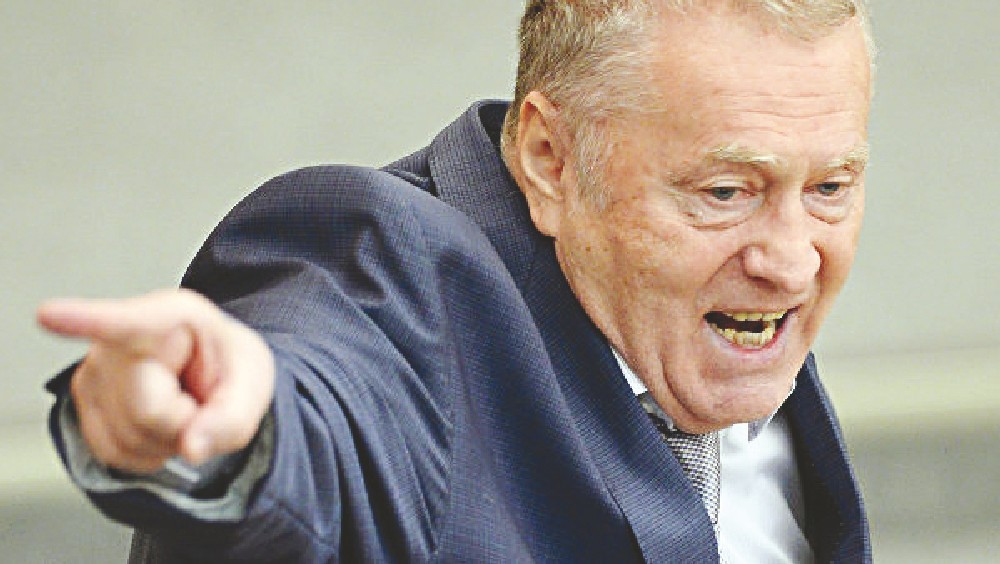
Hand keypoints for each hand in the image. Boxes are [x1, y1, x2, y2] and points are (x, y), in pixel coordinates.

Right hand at [37, 289, 274, 473]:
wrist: (211, 372)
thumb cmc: (227, 364)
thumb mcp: (252, 382)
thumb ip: (233, 417)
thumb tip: (191, 447)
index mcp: (171, 317)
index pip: (125, 323)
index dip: (84, 321)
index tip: (50, 315)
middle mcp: (121, 339)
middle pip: (147, 412)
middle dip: (182, 423)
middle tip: (198, 400)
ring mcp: (95, 370)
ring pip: (127, 439)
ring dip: (165, 442)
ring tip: (179, 406)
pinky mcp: (83, 402)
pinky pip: (113, 453)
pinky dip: (146, 453)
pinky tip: (159, 424)